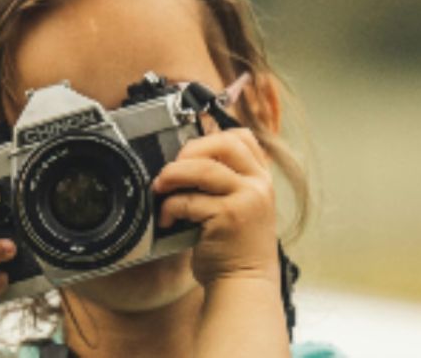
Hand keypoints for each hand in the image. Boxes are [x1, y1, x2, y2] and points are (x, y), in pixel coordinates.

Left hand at [153, 128, 278, 286]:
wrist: (243, 282)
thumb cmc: (233, 246)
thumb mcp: (239, 206)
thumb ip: (222, 181)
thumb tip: (181, 159)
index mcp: (261, 178)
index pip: (240, 137)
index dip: (209, 138)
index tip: (188, 156)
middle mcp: (258, 184)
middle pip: (221, 144)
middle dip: (188, 152)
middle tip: (170, 171)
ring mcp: (246, 199)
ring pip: (202, 169)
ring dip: (172, 176)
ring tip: (159, 189)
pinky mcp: (229, 217)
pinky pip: (188, 200)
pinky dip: (169, 207)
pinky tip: (166, 219)